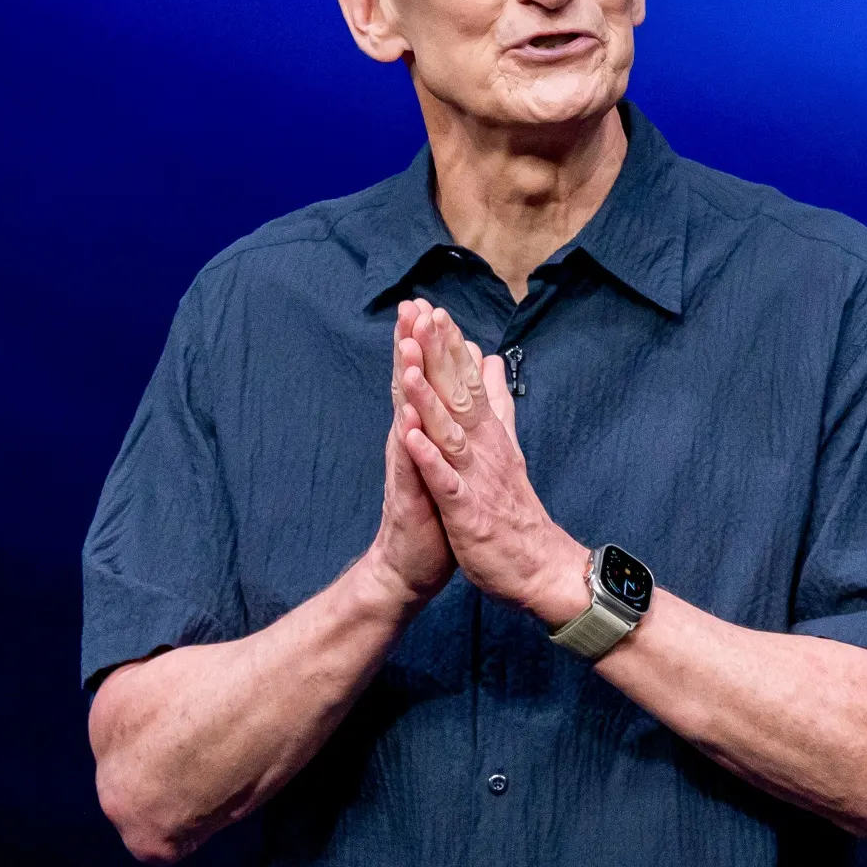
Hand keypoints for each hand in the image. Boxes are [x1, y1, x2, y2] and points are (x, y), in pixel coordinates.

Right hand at [359, 300, 456, 608]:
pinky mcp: (409, 497)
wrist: (411, 565)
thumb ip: (450, 421)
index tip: (430, 302)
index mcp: (425, 431)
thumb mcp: (447, 459)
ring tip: (405, 348)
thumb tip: (462, 388)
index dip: (429, 341)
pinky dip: (408, 443)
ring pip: (405, 418)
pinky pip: (409, 467)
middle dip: (411, 345)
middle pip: (410, 386)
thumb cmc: (433, 510)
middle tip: (410, 305)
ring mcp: (407, 467)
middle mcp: (410, 442)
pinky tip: (405, 421)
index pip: (426, 378)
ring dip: (405, 384)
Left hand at [396, 303, 590, 624]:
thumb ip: (497, 404)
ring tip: (410, 364)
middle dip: (440, 356)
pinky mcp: (469, 511)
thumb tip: (489, 362)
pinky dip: (429, 458)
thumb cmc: (516, 512)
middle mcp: (484, 449)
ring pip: (450, 431)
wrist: (541, 567)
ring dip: (429, 398)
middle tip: (423, 314)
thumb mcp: (506, 448)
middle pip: (459, 394)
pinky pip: (446, 481)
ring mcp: (476, 478)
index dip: (450, 347)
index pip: (468, 383)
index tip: (433, 309)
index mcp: (489, 436)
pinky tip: (411, 435)